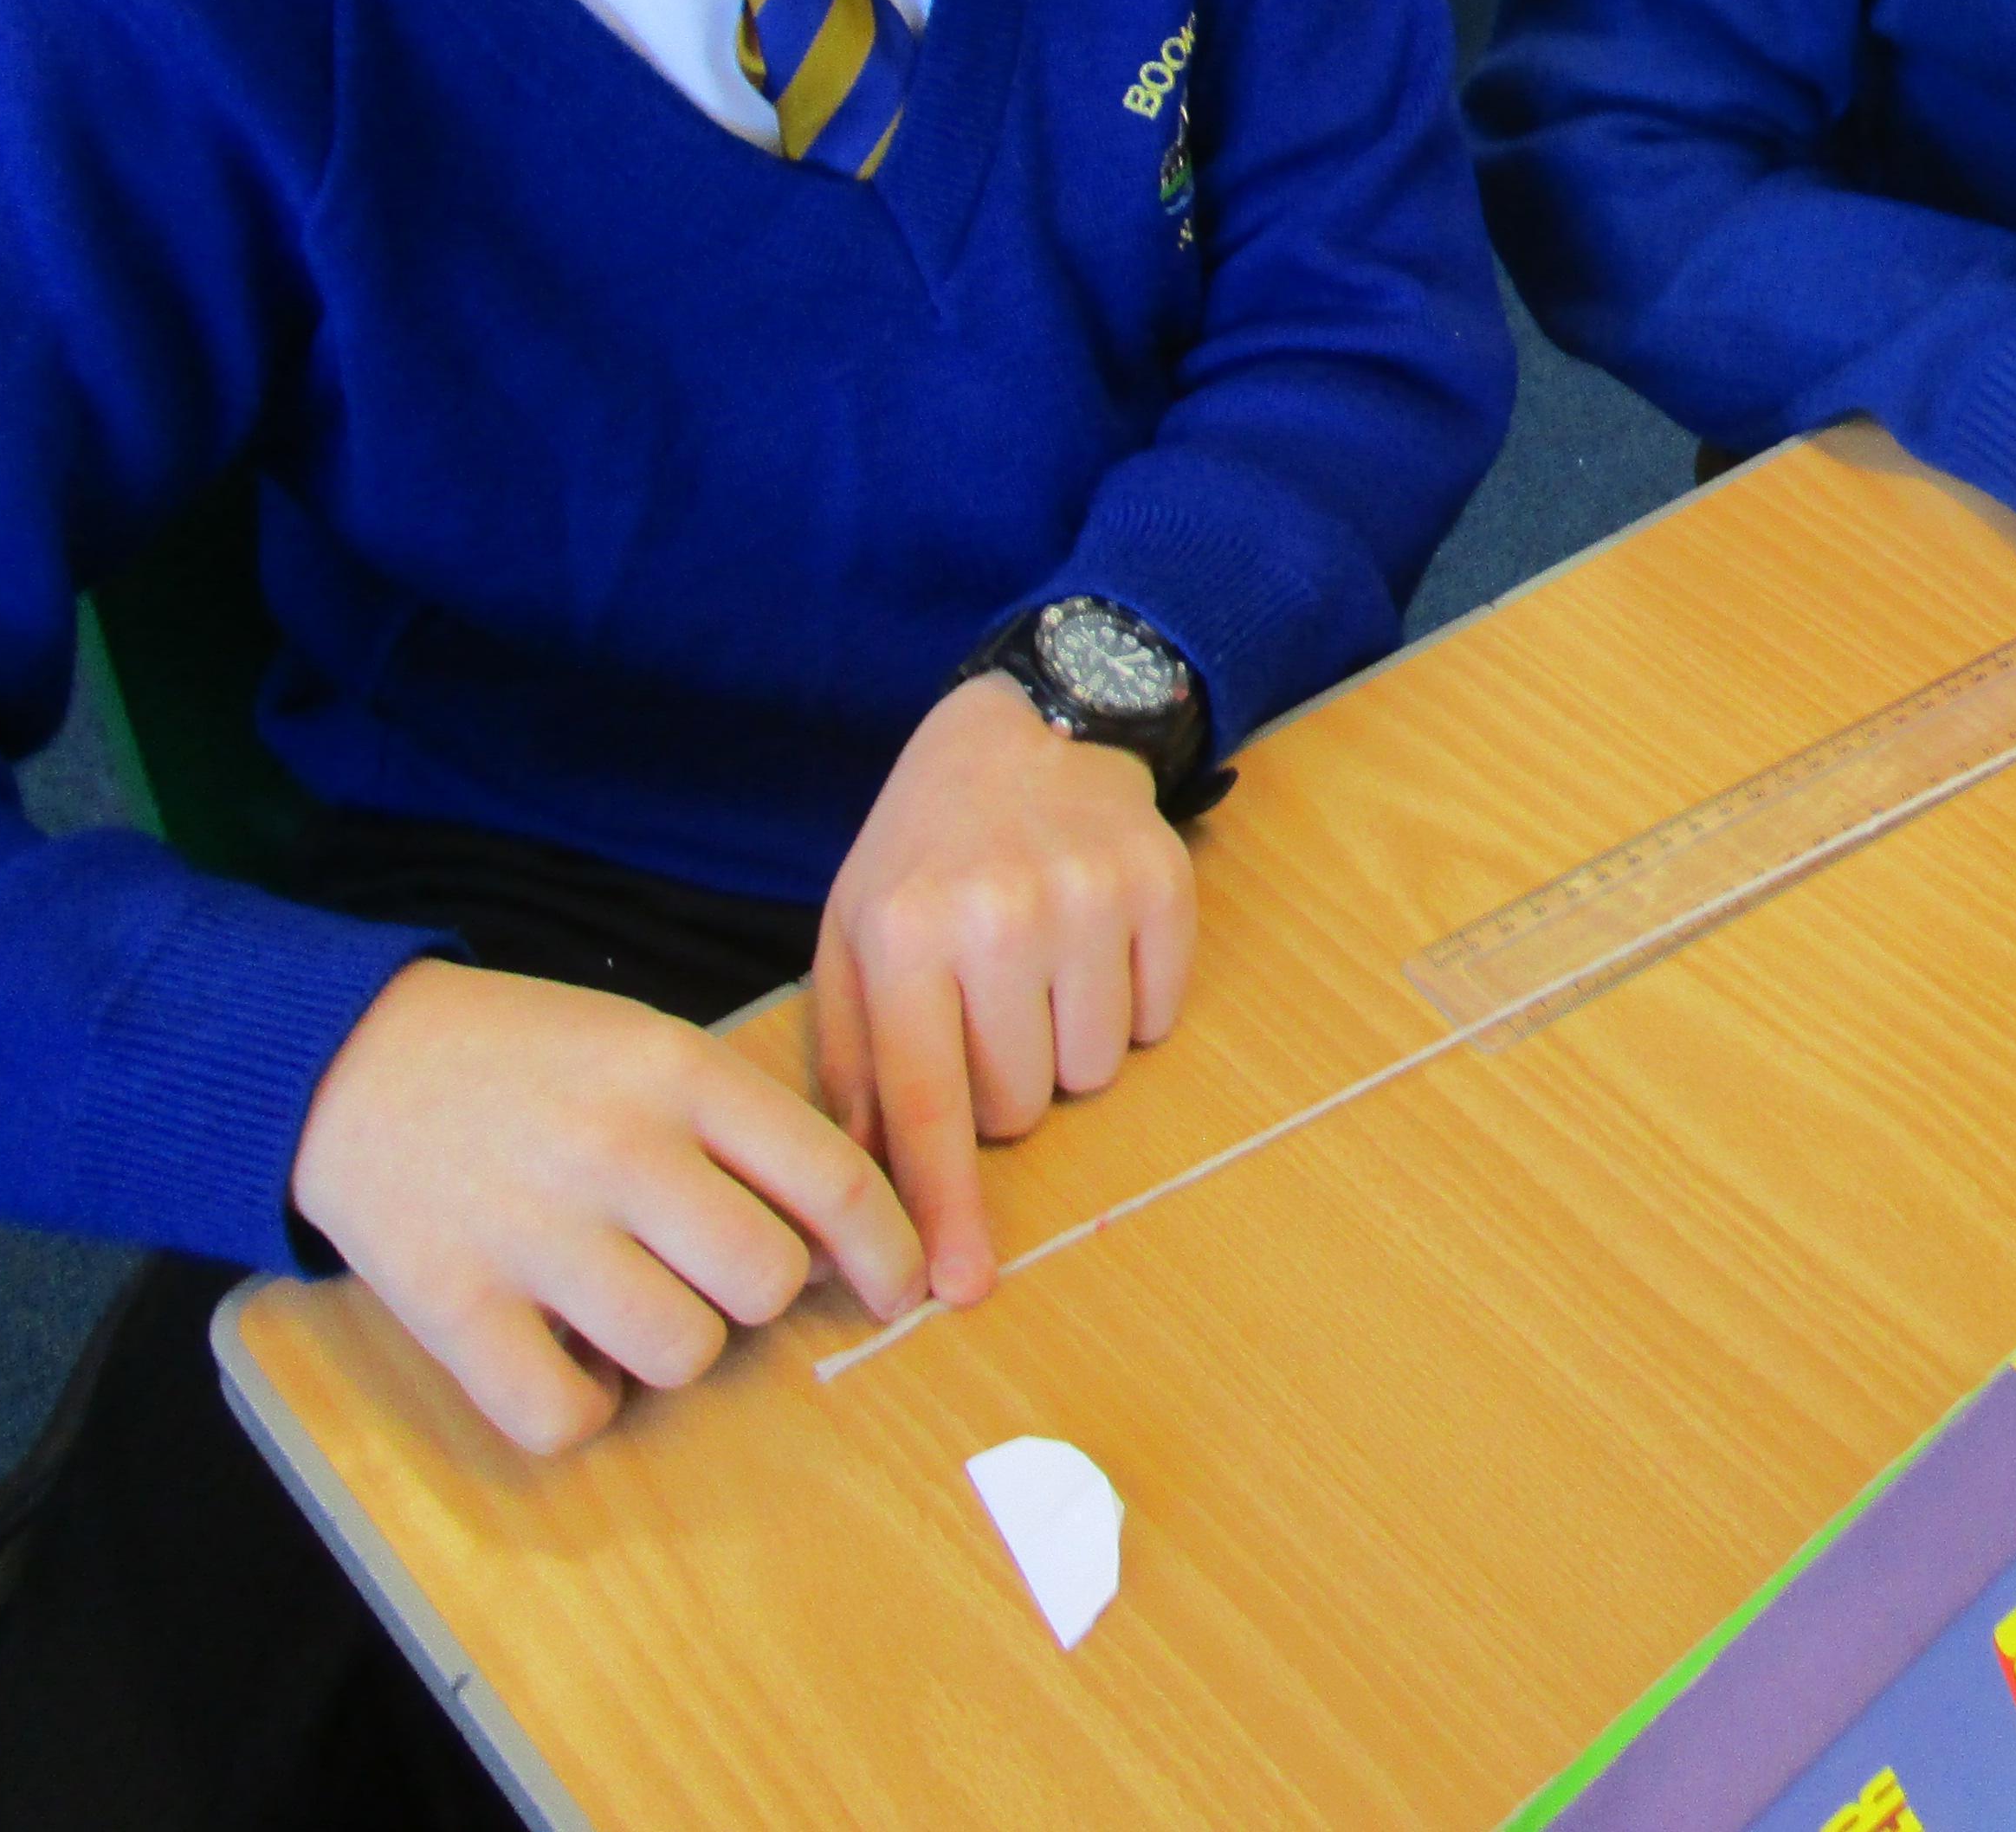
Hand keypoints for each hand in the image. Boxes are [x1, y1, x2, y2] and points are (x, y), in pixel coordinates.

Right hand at [290, 960, 923, 1455]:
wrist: (348, 1059)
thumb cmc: (528, 1059)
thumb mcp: (651, 1046)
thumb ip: (744, 1129)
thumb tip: (845, 1243)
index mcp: (679, 1072)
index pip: (833, 1179)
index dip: (891, 1249)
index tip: (908, 1286)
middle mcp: (616, 1151)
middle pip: (765, 1279)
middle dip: (761, 1292)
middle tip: (711, 1270)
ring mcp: (532, 1233)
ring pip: (683, 1353)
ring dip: (675, 1344)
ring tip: (628, 1300)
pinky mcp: (453, 1309)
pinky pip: (569, 1415)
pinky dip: (586, 1406)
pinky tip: (569, 1356)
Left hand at [812, 672, 1198, 1304]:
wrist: (1027, 727)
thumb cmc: (925, 850)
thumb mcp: (853, 936)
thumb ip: (851, 1063)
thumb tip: (862, 1194)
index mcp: (904, 933)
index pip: (927, 1105)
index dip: (943, 1207)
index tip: (959, 1289)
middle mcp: (997, 916)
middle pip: (1018, 1106)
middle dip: (1000, 1086)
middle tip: (985, 1008)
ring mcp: (1090, 899)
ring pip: (1091, 1074)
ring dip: (1063, 1046)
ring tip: (1037, 967)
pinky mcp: (1163, 889)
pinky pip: (1154, 1022)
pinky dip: (1124, 1003)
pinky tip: (1090, 942)